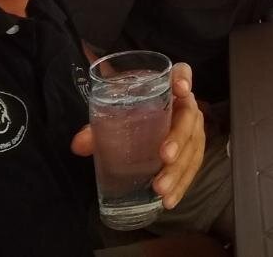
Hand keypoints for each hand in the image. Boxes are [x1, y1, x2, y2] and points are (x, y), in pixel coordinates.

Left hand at [72, 62, 205, 209]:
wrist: (143, 125)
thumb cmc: (130, 114)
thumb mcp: (114, 116)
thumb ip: (97, 128)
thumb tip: (79, 144)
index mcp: (167, 87)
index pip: (182, 72)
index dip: (184, 78)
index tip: (180, 89)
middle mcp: (185, 105)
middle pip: (189, 117)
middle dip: (179, 138)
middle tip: (164, 157)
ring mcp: (192, 129)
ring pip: (193, 147)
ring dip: (179, 169)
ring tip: (161, 189)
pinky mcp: (193, 151)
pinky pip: (192, 166)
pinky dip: (182, 184)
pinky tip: (170, 200)